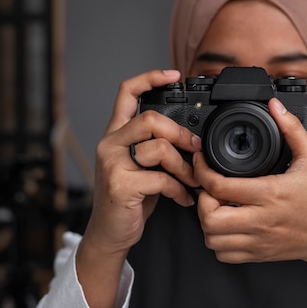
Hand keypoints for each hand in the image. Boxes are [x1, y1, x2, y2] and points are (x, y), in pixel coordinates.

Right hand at [77, 69, 200, 307]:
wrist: (110, 232)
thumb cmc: (130, 198)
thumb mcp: (142, 166)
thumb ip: (157, 147)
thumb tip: (192, 138)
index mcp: (117, 134)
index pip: (126, 93)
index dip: (149, 78)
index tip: (174, 75)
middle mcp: (110, 144)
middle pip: (149, 119)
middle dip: (180, 133)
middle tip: (196, 149)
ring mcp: (112, 164)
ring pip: (157, 148)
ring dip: (184, 166)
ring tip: (193, 180)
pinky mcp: (120, 185)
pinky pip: (160, 179)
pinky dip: (179, 189)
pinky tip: (183, 198)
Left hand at [194, 98, 306, 307]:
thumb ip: (292, 129)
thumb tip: (276, 105)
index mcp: (271, 193)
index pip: (220, 186)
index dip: (202, 171)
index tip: (201, 161)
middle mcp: (262, 220)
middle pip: (209, 218)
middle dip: (201, 200)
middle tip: (209, 188)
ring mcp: (259, 240)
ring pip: (213, 239)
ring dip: (207, 221)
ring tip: (217, 205)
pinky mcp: (259, 254)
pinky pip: (224, 254)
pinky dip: (217, 240)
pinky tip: (226, 224)